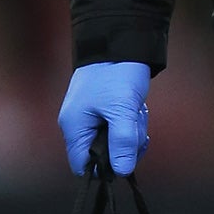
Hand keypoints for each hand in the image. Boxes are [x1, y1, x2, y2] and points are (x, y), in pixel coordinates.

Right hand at [58, 61, 150, 175]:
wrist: (122, 42)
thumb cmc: (117, 74)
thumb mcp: (123, 109)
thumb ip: (122, 141)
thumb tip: (122, 171)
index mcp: (75, 128)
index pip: (84, 165)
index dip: (105, 167)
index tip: (127, 158)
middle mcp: (80, 125)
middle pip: (104, 153)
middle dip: (126, 142)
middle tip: (136, 123)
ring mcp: (94, 116)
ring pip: (117, 139)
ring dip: (133, 128)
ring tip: (137, 109)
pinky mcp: (107, 109)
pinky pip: (121, 125)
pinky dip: (133, 118)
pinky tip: (138, 106)